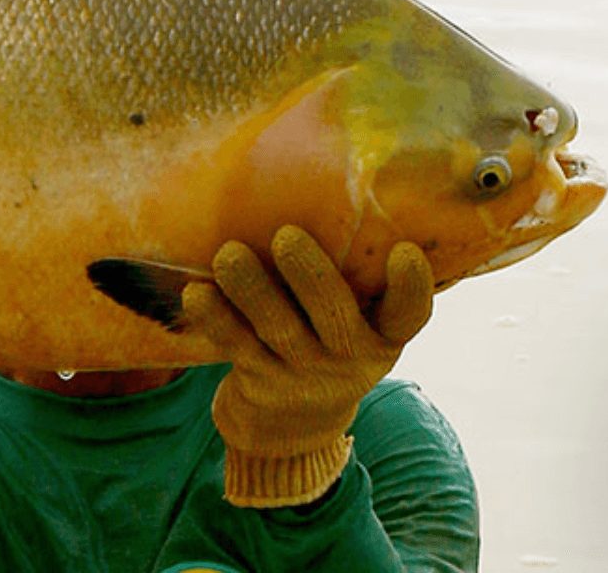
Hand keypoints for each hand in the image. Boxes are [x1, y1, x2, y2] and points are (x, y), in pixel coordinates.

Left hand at [184, 225, 433, 507]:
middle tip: (285, 236)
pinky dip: (214, 318)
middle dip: (310, 275)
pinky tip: (196, 291)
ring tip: (228, 255)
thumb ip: (351, 274)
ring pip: (278, 329)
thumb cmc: (325, 341)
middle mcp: (349, 356)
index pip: (409, 314)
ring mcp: (302, 373)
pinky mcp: (258, 381)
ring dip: (251, 289)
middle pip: (334, 316)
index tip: (404, 251)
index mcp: (382, 335)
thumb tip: (324, 179)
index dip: (411, 286)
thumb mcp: (356, 321)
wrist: (290, 427)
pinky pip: (235, 345)